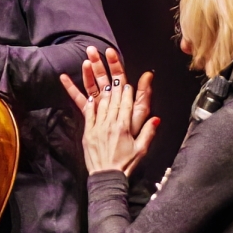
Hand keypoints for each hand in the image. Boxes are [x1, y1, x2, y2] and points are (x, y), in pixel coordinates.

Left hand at [59, 46, 158, 175]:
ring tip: (88, 60)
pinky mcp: (88, 132)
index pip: (126, 100)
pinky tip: (75, 85)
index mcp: (124, 126)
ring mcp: (97, 126)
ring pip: (98, 99)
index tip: (123, 72)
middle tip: (103, 53)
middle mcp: (110, 123)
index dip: (125, 86)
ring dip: (94, 79)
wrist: (107, 178)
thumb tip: (157, 118)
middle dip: (109, 73)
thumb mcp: (141, 150)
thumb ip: (148, 132)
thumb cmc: (126, 165)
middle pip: (111, 94)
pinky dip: (82, 98)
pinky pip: (86, 111)